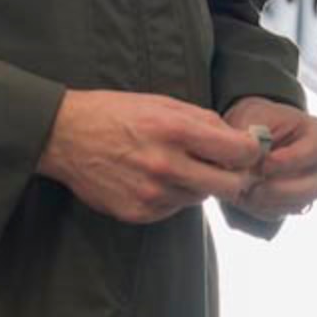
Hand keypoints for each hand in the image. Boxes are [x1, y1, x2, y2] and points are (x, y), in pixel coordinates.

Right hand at [37, 90, 264, 224]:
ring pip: (201, 197)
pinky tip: (156, 178)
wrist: (64, 136)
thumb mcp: (162, 103)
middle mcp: (166, 165)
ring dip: (201, 184)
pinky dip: (175, 195)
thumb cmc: (116, 113)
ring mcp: (152, 193)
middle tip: (231, 167)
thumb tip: (240, 139)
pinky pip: (174, 209)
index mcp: (175, 130)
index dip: (252, 151)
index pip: (238, 151)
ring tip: (179, 165)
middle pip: (229, 184)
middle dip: (237, 176)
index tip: (250, 150)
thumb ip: (204, 120)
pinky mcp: (138, 213)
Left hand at [224, 97, 316, 221]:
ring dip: (269, 202)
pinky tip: (245, 197)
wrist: (253, 132)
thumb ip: (249, 136)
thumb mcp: (251, 117)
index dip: (288, 161)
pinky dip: (263, 208)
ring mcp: (313, 185)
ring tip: (243, 192)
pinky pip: (284, 212)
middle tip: (253, 188)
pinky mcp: (297, 201)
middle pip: (315, 186)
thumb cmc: (256, 119)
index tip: (263, 164)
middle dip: (281, 190)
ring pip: (300, 204)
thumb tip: (244, 160)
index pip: (313, 151)